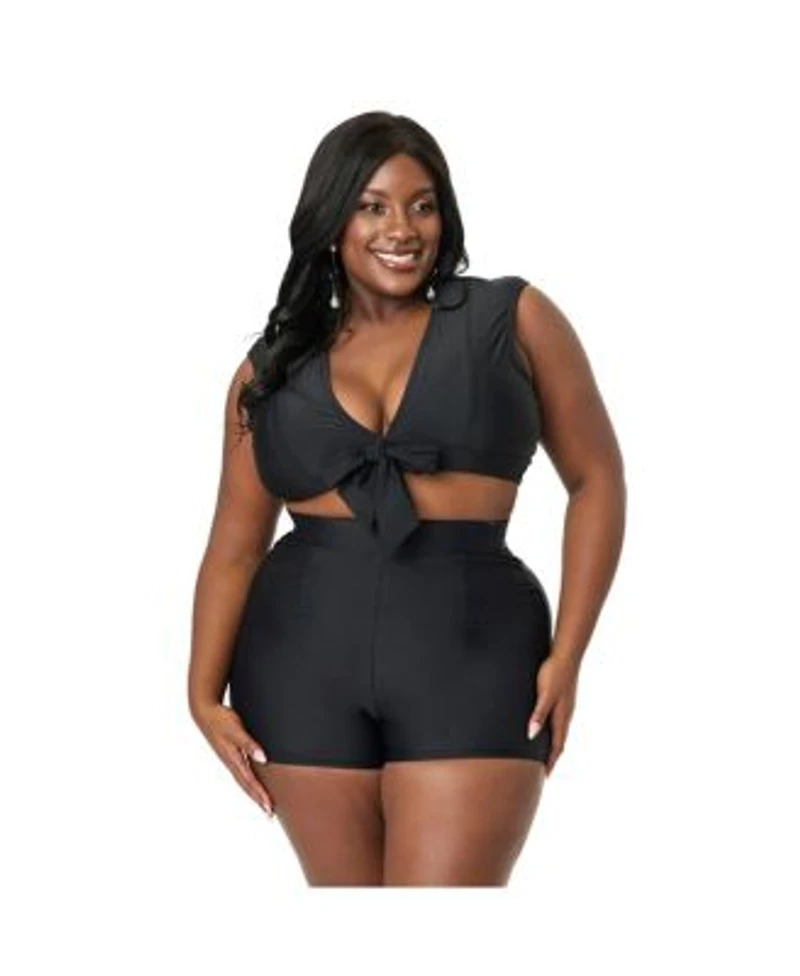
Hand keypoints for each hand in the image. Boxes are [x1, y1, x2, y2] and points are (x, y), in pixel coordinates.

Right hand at [192, 702, 274, 816]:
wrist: (204, 712)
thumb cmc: (220, 720)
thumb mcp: (235, 730)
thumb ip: (249, 744)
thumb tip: (263, 758)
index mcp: (233, 759)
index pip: (249, 781)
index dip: (260, 795)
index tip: (269, 807)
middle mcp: (231, 763)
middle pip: (246, 786)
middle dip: (258, 799)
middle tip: (269, 814)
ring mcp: (229, 760)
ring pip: (243, 781)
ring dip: (254, 793)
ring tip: (264, 804)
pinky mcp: (229, 755)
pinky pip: (241, 773)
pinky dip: (248, 782)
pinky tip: (252, 784)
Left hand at [526, 653, 578, 777]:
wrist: (566, 655)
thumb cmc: (554, 673)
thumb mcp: (544, 695)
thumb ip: (538, 714)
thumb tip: (532, 736)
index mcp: (562, 716)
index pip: (557, 745)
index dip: (551, 760)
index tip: (545, 775)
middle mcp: (566, 714)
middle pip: (560, 741)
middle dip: (553, 756)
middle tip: (545, 770)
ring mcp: (566, 706)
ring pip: (559, 731)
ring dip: (553, 744)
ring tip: (545, 753)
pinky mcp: (563, 698)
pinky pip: (559, 721)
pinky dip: (554, 731)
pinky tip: (547, 727)